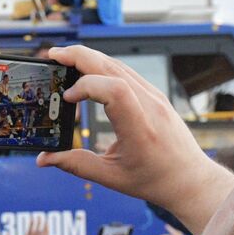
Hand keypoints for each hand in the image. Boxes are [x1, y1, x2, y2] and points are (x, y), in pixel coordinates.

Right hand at [6, 220, 47, 234]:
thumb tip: (7, 234)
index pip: (30, 231)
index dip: (31, 224)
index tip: (32, 217)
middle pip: (37, 230)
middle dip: (38, 223)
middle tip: (39, 215)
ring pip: (43, 234)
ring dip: (44, 226)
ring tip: (46, 219)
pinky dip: (46, 233)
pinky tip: (47, 228)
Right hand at [38, 45, 233, 234]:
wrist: (190, 177)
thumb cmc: (154, 179)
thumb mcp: (111, 177)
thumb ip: (75, 165)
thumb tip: (43, 159)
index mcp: (140, 128)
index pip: (115, 90)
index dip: (86, 86)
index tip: (67, 98)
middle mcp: (150, 106)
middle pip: (113, 67)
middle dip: (79, 57)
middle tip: (52, 55)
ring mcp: (154, 96)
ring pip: (118, 64)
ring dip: (89, 57)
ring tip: (62, 59)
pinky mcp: (154, 94)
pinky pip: (125, 71)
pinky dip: (101, 66)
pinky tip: (85, 70)